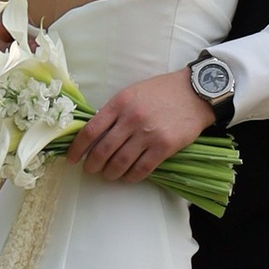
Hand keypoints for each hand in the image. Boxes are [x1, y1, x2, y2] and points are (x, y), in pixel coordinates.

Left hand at [76, 64, 215, 182]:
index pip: (90, 130)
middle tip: (91, 169)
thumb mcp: (133, 92)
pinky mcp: (164, 147)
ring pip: (120, 163)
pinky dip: (131, 176)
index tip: (73, 158)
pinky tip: (128, 176)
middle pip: (102, 150)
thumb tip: (96, 133)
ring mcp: (148, 134)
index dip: (77, 148)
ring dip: (110, 173)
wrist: (195, 92)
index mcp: (120, 103)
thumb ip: (115, 110)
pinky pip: (141, 169)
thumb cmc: (162, 91)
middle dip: (92, 165)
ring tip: (109, 174)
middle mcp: (131, 119)